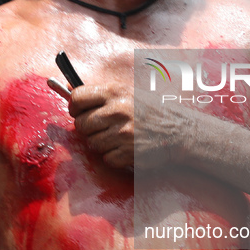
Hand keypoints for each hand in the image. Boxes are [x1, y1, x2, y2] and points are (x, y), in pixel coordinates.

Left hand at [66, 83, 189, 169]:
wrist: (180, 131)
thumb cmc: (152, 111)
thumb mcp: (129, 93)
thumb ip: (102, 95)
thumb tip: (69, 91)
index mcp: (115, 92)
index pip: (77, 97)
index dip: (75, 107)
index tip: (79, 111)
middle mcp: (117, 111)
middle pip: (81, 124)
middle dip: (88, 129)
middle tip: (102, 128)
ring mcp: (122, 133)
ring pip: (92, 143)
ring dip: (101, 144)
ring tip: (117, 138)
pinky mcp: (127, 152)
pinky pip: (106, 158)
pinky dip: (114, 157)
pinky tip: (126, 148)